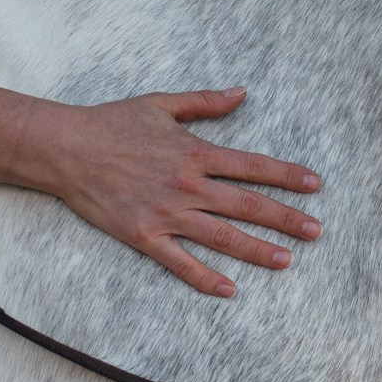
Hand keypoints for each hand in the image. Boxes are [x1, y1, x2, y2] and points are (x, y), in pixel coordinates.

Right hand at [34, 86, 322, 297]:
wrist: (65, 149)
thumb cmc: (112, 123)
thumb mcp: (161, 104)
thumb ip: (205, 101)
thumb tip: (242, 92)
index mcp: (194, 152)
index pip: (252, 166)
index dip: (286, 175)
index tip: (314, 185)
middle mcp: (186, 185)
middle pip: (246, 205)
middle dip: (285, 218)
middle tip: (316, 231)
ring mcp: (166, 213)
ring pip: (221, 236)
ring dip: (257, 249)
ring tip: (287, 261)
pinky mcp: (143, 236)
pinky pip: (179, 262)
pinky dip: (204, 277)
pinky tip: (230, 290)